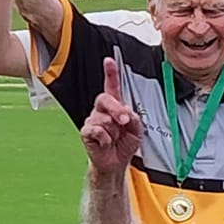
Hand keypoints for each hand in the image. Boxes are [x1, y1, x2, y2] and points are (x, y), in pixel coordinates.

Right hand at [81, 56, 142, 174]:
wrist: (116, 162)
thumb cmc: (125, 144)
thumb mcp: (137, 130)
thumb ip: (134, 118)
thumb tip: (126, 113)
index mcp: (116, 106)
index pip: (112, 87)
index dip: (110, 73)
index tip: (109, 61)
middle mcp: (102, 110)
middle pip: (105, 99)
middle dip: (117, 109)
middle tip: (125, 122)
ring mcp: (93, 120)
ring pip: (104, 119)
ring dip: (114, 131)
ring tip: (115, 138)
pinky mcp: (87, 131)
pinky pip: (97, 130)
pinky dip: (105, 138)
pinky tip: (106, 143)